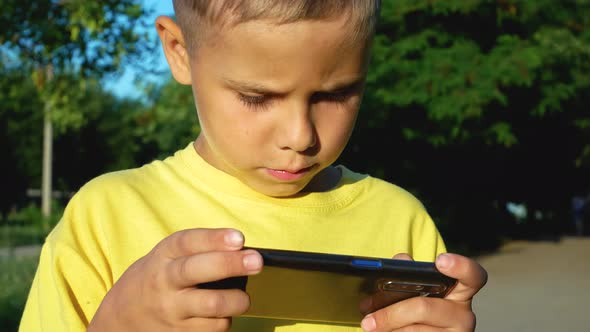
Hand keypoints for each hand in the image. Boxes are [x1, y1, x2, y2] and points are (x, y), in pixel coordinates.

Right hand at [87, 228, 262, 331]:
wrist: (121, 317)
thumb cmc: (158, 277)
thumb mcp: (167, 256)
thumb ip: (198, 250)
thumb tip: (242, 249)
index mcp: (164, 256)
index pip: (188, 242)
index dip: (215, 239)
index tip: (239, 238)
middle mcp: (164, 281)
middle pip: (198, 271)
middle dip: (230, 265)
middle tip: (256, 262)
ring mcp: (170, 310)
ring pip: (212, 305)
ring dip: (237, 300)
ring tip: (242, 298)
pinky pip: (212, 328)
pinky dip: (225, 320)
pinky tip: (223, 314)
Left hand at [360, 253, 487, 331]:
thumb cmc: (416, 311)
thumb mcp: (416, 290)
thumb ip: (409, 272)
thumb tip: (401, 260)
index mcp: (460, 293)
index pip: (473, 276)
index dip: (460, 266)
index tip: (439, 260)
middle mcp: (463, 316)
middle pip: (424, 308)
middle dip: (391, 314)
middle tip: (367, 319)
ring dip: (388, 330)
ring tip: (369, 327)